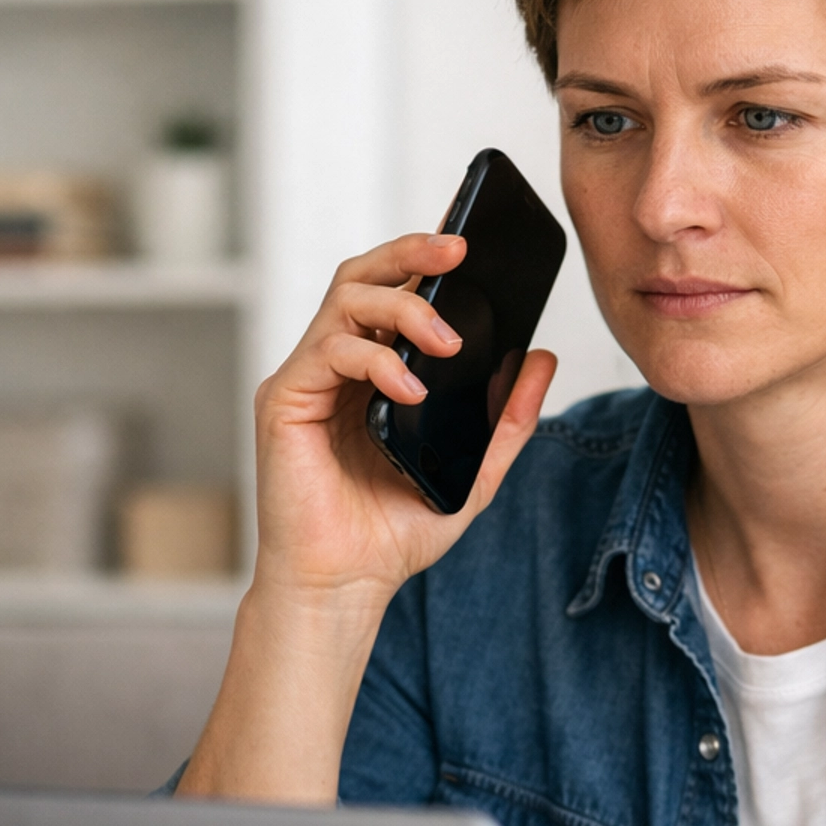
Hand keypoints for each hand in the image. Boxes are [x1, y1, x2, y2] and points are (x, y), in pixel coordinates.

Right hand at [253, 231, 556, 608]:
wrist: (346, 584)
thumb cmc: (393, 532)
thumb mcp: (474, 471)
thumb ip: (508, 419)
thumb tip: (541, 359)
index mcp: (374, 371)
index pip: (396, 292)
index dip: (425, 257)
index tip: (471, 240)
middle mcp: (336, 365)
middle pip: (363, 276)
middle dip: (411, 252)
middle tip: (459, 248)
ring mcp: (307, 379)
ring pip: (344, 299)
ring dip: (403, 306)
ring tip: (448, 341)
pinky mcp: (284, 401)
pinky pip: (327, 351)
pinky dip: (374, 360)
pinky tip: (411, 388)